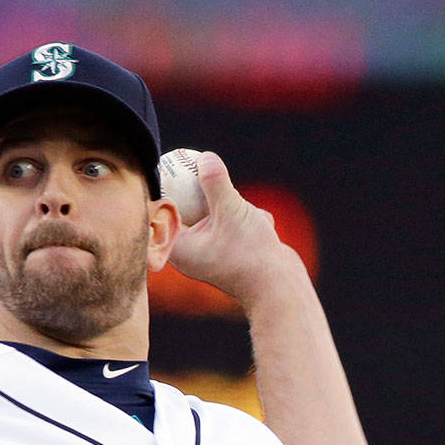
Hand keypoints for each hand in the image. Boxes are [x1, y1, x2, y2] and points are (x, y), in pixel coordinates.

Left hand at [167, 151, 306, 309]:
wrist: (281, 286)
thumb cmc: (251, 253)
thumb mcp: (231, 209)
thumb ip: (215, 182)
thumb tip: (204, 157)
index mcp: (180, 248)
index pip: (163, 213)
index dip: (165, 189)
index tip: (172, 167)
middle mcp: (191, 253)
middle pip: (189, 211)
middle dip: (207, 195)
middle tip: (208, 168)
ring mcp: (212, 253)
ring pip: (217, 214)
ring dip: (236, 207)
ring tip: (250, 218)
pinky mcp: (233, 251)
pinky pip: (235, 225)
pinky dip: (249, 219)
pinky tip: (263, 227)